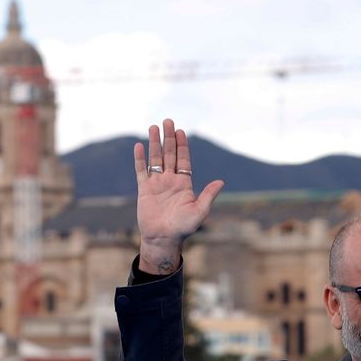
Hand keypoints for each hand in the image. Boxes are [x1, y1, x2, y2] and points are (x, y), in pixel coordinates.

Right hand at [134, 118, 224, 274]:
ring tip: (153, 127)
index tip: (180, 131)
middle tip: (167, 121)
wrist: (164, 239)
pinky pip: (141, 171)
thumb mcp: (199, 211)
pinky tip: (139, 146)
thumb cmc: (184, 228)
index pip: (184, 160)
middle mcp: (171, 181)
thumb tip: (221, 182)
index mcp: (184, 184)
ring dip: (154, 143)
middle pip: (170, 154)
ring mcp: (157, 184)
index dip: (182, 145)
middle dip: (169, 138)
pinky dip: (140, 159)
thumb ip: (208, 195)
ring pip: (155, 159)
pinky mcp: (144, 190)